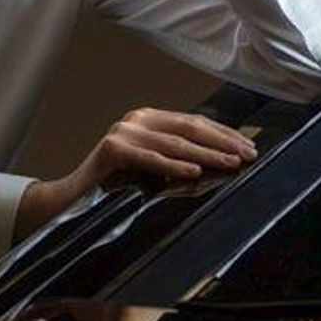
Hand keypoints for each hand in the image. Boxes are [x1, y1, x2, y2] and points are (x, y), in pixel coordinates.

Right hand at [14, 108, 257, 239]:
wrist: (72, 201)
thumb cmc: (117, 189)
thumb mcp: (153, 170)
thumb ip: (179, 161)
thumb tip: (223, 163)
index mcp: (149, 119)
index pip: (194, 122)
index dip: (223, 134)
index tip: (248, 147)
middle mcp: (137, 120)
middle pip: (189, 128)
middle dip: (222, 141)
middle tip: (247, 154)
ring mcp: (123, 132)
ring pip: (174, 144)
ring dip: (206, 154)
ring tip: (230, 163)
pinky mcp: (111, 149)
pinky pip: (150, 159)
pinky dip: (174, 166)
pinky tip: (195, 173)